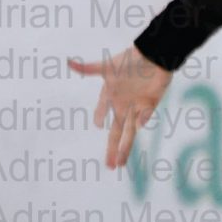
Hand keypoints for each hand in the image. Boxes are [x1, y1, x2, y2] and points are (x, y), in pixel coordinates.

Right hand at [68, 42, 173, 169]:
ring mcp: (137, 106)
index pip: (103, 112)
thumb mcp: (107, 66)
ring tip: (121, 163)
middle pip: (117, 131)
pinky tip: (138, 123)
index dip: (99, 117)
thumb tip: (68, 62)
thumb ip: (88, 68)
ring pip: (130, 132)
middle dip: (113, 148)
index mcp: (111, 95)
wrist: (154, 55)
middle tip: (110, 166)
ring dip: (125, 147)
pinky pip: (146, 114)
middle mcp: (123, 104)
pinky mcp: (151, 104)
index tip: (97, 125)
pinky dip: (142, 118)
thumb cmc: (130, 60)